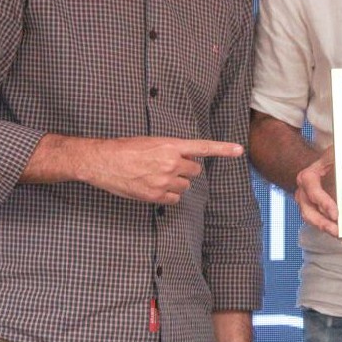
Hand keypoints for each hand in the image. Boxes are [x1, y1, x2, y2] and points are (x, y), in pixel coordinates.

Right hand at [79, 136, 242, 203]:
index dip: (223, 149)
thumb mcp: (152, 142)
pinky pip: (174, 199)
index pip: (203, 147)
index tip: (239, 150)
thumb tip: (186, 158)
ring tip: (156, 176)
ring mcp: (163, 180)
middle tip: (168, 166)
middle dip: (186, 170)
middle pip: (195, 171)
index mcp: (170, 145)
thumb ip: (172, 150)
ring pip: (185, 186)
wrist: (102, 161)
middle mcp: (170, 163)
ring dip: (177, 183)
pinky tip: (154, 187)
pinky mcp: (155, 195)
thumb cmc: (125, 148)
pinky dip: (169, 196)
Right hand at [295, 147, 341, 239]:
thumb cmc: (328, 160)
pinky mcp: (316, 213)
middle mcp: (304, 194)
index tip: (336, 214)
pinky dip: (334, 231)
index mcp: (307, 178)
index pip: (313, 192)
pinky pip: (323, 224)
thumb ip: (340, 157)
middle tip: (338, 231)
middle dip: (324, 224)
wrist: (322, 167)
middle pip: (310, 213)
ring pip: (315, 222)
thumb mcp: (333, 154)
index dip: (324, 203)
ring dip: (330, 230)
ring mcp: (307, 206)